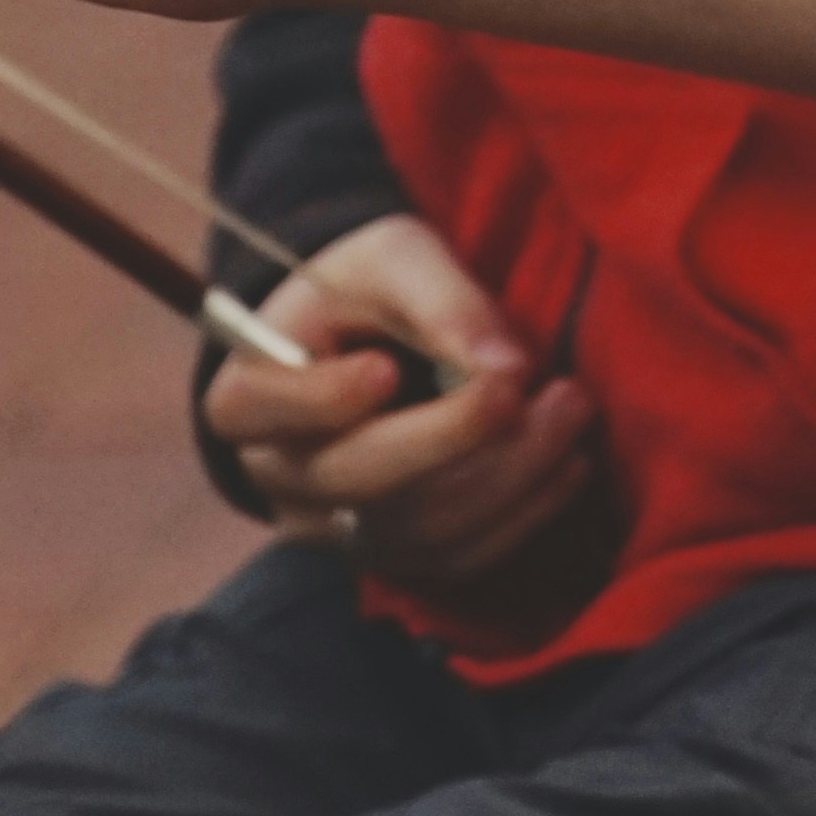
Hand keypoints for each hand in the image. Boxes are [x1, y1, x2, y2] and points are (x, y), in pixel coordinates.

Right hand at [205, 211, 598, 585]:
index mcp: (246, 395)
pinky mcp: (393, 553)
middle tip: (524, 389)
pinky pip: (456, 557)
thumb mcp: (395, 257)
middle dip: (452, 437)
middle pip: (359, 478)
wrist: (363, 338)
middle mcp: (278, 476)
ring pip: (419, 527)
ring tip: (569, 411)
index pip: (267, 407)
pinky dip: (521, 516)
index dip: (325, 398)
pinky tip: (567, 465)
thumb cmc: (364, 287)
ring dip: (507, 478)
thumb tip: (510, 368)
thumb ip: (442, 300)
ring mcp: (335, 528)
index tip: (388, 367)